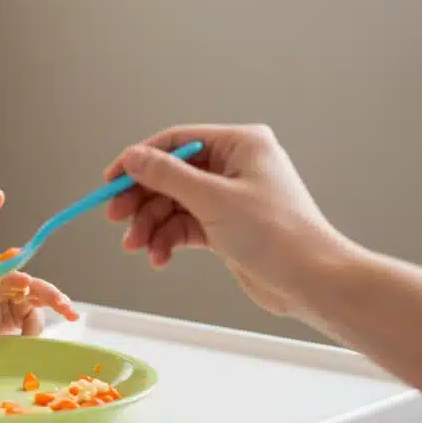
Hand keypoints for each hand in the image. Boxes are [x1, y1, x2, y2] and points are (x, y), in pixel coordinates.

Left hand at [0, 271, 80, 345]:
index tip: (25, 283)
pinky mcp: (26, 305)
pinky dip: (58, 308)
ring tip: (70, 313)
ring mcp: (16, 292)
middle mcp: (2, 281)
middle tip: (59, 302)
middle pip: (27, 282)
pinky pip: (44, 305)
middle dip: (44, 291)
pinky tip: (71, 315)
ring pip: (40, 292)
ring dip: (56, 300)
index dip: (12, 279)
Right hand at [105, 124, 350, 315]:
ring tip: (138, 247)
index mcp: (240, 145)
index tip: (111, 181)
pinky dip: (168, 241)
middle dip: (142, 200)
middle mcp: (235, 167)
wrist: (311, 280)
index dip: (140, 161)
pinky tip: (160, 257)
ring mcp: (230, 197)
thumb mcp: (213, 199)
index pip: (176, 142)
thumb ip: (167, 176)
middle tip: (117, 218)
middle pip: (171, 175)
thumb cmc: (278, 235)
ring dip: (152, 226)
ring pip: (174, 204)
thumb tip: (133, 157)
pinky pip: (185, 227)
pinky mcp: (227, 226)